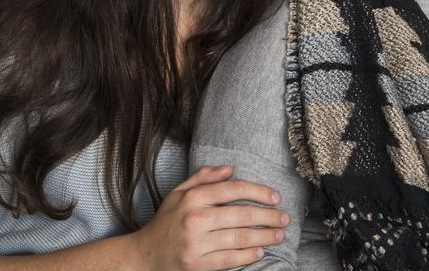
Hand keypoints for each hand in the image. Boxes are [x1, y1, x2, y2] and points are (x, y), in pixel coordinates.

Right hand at [130, 165, 289, 270]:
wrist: (144, 256)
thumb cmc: (166, 222)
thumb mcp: (178, 193)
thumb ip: (203, 177)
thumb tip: (230, 168)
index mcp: (193, 198)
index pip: (234, 189)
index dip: (259, 192)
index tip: (275, 197)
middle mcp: (195, 219)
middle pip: (241, 215)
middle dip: (268, 216)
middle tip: (285, 218)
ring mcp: (196, 243)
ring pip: (238, 238)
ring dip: (264, 237)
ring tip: (280, 235)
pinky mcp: (196, 265)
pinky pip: (229, 259)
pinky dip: (247, 255)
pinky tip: (260, 251)